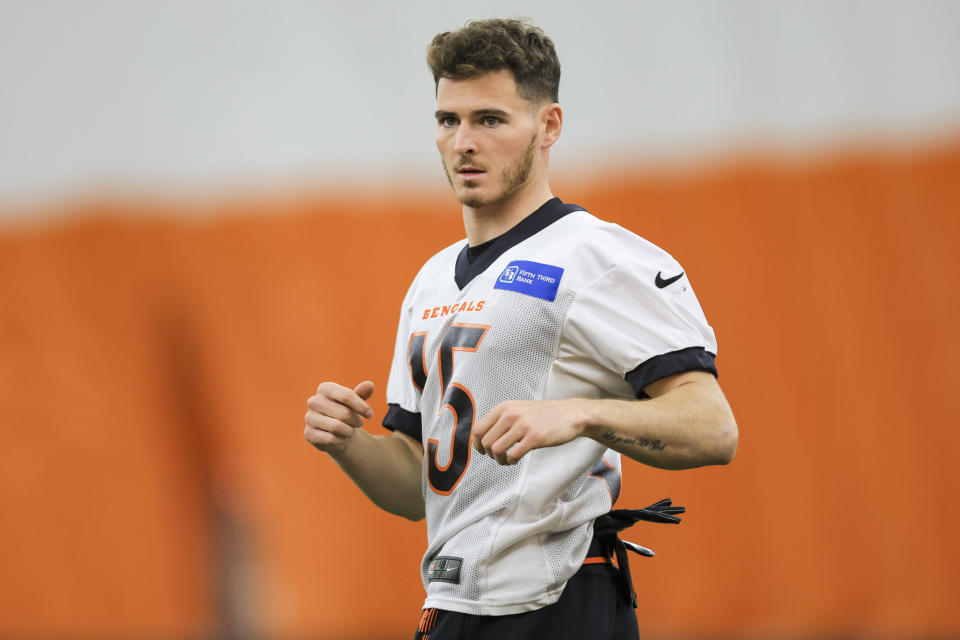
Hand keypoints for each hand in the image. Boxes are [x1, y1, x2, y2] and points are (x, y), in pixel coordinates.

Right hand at [304, 380, 374, 454]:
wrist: (335, 431)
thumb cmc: (346, 411)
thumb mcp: (355, 401)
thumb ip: (362, 393)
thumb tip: (370, 385)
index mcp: (325, 388)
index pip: (346, 396)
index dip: (361, 406)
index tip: (370, 414)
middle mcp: (313, 401)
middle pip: (344, 413)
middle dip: (356, 421)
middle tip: (359, 423)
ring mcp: (309, 418)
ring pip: (337, 427)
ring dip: (349, 431)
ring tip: (351, 430)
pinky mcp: (309, 433)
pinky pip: (331, 439)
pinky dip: (340, 440)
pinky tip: (341, 438)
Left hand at [472, 399, 588, 464]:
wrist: (570, 414)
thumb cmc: (544, 415)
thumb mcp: (518, 409)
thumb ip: (501, 419)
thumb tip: (482, 437)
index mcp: (504, 407)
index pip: (478, 429)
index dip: (477, 444)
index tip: (483, 451)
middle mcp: (511, 414)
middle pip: (486, 442)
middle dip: (490, 454)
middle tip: (500, 457)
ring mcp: (523, 426)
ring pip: (496, 450)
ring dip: (500, 460)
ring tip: (508, 460)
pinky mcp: (534, 437)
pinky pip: (513, 455)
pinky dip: (511, 461)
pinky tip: (516, 460)